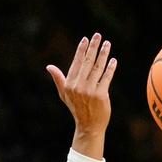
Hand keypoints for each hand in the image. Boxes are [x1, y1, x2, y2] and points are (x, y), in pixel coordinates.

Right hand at [47, 33, 116, 155]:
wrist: (88, 126)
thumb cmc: (77, 108)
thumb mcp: (64, 94)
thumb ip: (58, 79)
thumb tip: (49, 67)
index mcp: (69, 84)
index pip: (76, 63)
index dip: (81, 50)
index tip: (85, 39)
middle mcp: (78, 86)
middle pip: (87, 62)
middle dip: (93, 47)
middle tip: (97, 35)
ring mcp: (90, 91)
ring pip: (98, 68)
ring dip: (103, 54)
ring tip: (107, 44)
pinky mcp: (101, 95)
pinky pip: (106, 78)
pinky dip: (110, 68)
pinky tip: (113, 60)